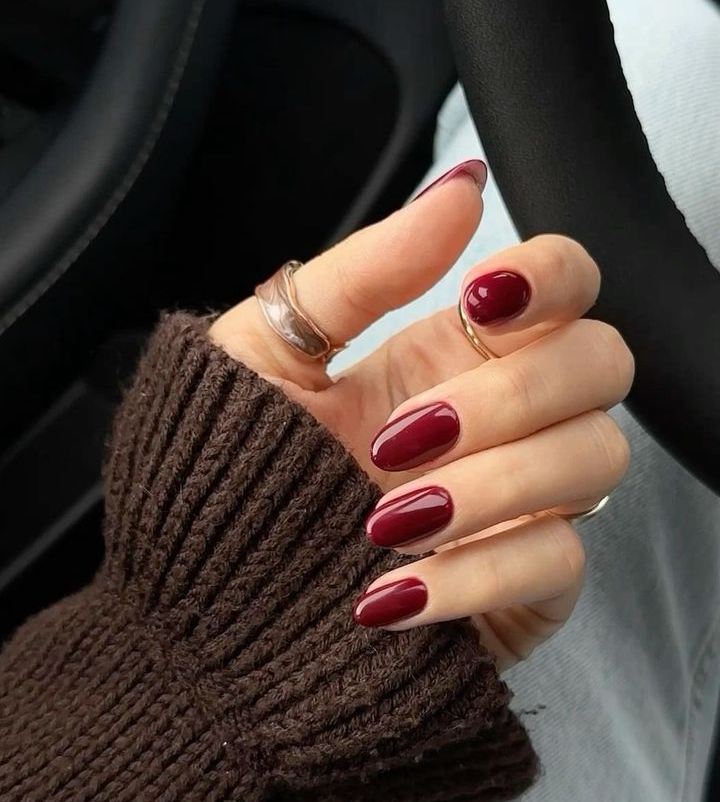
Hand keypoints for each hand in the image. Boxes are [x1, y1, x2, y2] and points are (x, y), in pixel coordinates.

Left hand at [211, 161, 633, 668]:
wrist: (199, 615)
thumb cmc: (226, 479)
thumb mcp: (269, 355)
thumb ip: (366, 272)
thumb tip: (460, 186)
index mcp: (449, 353)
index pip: (564, 285)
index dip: (551, 276)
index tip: (481, 299)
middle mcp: (502, 420)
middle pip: (602, 362)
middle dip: (512, 393)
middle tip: (401, 439)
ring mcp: (523, 503)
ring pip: (596, 457)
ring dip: (493, 485)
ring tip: (384, 523)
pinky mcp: (524, 589)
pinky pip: (560, 564)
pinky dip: (476, 575)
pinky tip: (392, 593)